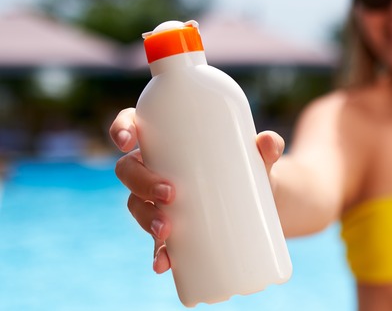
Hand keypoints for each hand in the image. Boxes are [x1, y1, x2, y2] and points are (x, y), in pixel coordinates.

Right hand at [109, 107, 285, 273]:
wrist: (265, 199)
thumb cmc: (252, 165)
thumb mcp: (259, 156)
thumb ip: (267, 146)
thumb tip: (269, 143)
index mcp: (166, 140)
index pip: (133, 126)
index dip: (122, 129)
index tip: (127, 141)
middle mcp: (156, 168)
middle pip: (130, 171)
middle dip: (142, 183)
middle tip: (170, 194)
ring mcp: (160, 201)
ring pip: (138, 206)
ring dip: (146, 219)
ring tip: (166, 230)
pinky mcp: (174, 229)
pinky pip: (156, 242)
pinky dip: (158, 254)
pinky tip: (163, 263)